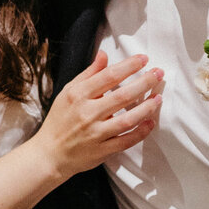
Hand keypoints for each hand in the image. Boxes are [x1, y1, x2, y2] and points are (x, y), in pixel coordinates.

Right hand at [35, 50, 162, 182]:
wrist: (50, 153)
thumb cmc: (60, 120)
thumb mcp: (68, 92)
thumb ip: (88, 74)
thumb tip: (103, 55)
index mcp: (78, 95)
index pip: (108, 76)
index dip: (129, 66)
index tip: (144, 59)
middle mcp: (87, 113)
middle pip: (122, 96)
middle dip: (144, 82)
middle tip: (158, 73)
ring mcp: (95, 133)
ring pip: (127, 119)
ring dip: (146, 108)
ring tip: (159, 97)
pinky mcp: (102, 150)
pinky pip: (126, 141)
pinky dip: (141, 132)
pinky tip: (151, 122)